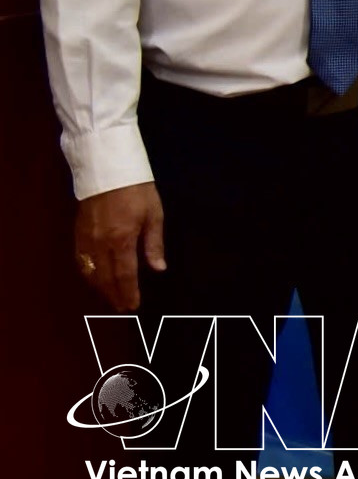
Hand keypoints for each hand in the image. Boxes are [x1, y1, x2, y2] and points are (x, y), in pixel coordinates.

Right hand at [76, 182, 165, 311]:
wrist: (108, 171)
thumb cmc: (137, 191)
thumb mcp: (154, 215)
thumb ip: (154, 244)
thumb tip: (159, 268)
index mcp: (122, 240)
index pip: (125, 275)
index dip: (128, 292)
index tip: (132, 305)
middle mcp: (101, 244)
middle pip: (105, 278)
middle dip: (114, 295)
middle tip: (122, 307)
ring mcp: (86, 240)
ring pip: (90, 272)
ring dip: (100, 288)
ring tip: (111, 297)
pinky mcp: (77, 234)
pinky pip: (80, 261)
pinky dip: (87, 274)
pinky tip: (94, 279)